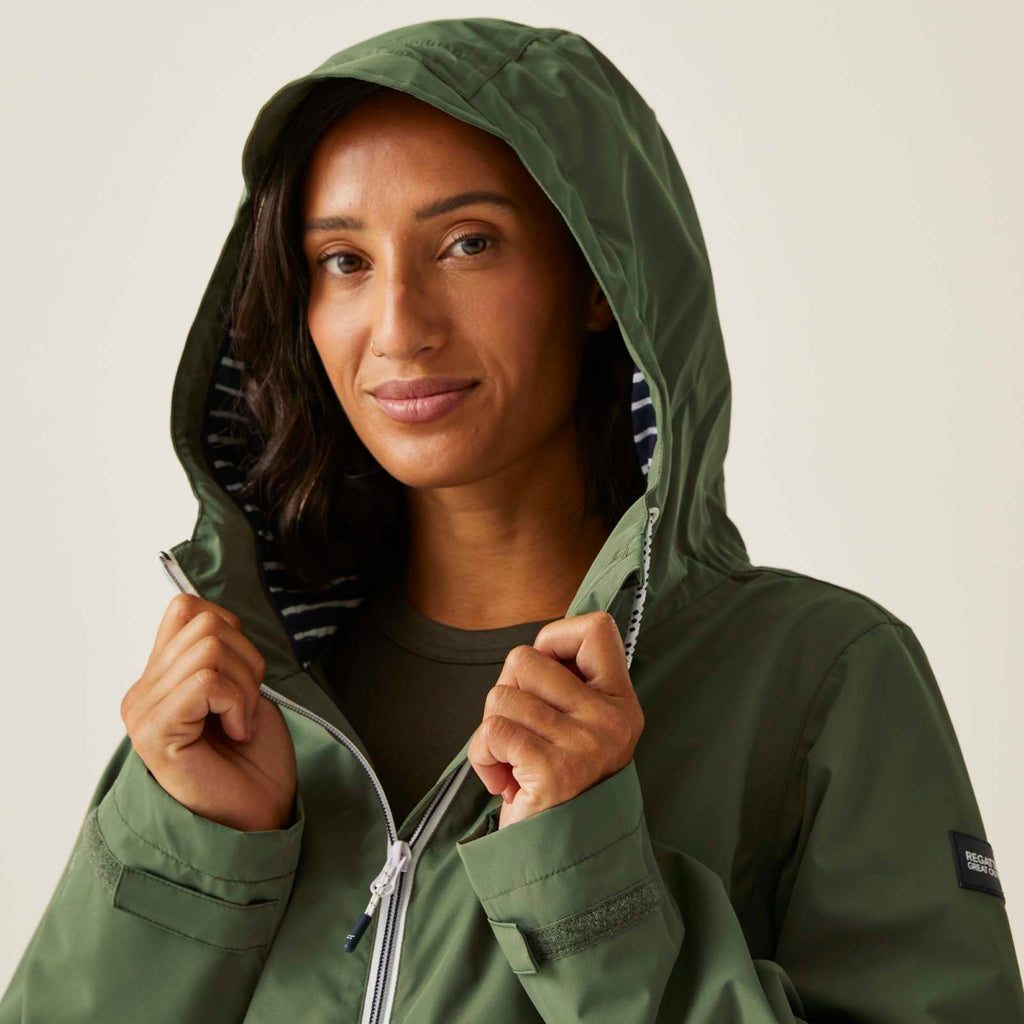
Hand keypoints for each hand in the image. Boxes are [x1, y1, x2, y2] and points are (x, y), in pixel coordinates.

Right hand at [119, 593, 297, 832]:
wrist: (260, 813)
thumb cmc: (255, 757)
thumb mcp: (242, 688)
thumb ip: (220, 651)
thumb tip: (218, 615)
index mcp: (160, 676)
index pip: (186, 607)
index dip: (232, 631)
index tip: (243, 678)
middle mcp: (143, 691)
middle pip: (205, 623)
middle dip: (247, 661)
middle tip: (246, 707)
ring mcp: (143, 712)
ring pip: (209, 648)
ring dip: (245, 685)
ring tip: (239, 722)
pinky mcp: (154, 732)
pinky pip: (207, 681)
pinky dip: (238, 703)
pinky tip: (236, 733)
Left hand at [466, 611, 644, 829]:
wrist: (562, 861)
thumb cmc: (558, 784)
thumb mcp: (580, 726)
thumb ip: (565, 684)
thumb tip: (537, 644)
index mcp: (620, 700)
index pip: (595, 627)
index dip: (554, 639)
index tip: (545, 677)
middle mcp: (610, 719)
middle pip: (523, 659)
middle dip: (506, 694)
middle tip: (523, 735)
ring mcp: (585, 744)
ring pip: (500, 696)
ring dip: (491, 731)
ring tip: (514, 763)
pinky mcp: (552, 769)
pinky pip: (492, 732)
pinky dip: (483, 756)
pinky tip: (504, 781)